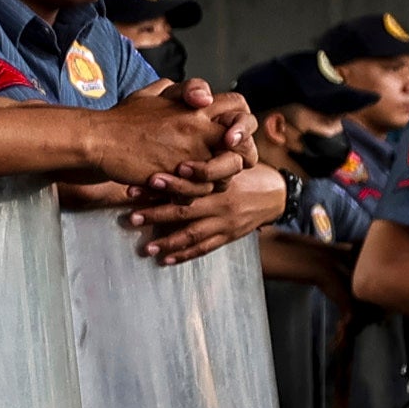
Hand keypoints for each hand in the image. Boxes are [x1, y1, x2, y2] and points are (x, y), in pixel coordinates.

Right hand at [87, 84, 246, 192]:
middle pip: (243, 145)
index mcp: (195, 107)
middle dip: (239, 158)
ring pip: (225, 173)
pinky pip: (200, 190)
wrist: (99, 140)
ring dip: (215, 181)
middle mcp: (199, 127)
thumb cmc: (121, 119)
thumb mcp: (150, 94)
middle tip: (225, 167)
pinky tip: (176, 190)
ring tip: (196, 182)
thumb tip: (193, 92)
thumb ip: (175, 90)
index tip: (231, 136)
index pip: (239, 107)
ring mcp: (190, 151)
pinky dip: (191, 194)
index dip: (242, 123)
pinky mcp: (177, 174)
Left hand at [127, 164, 283, 263]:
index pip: (191, 182)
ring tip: (146, 248)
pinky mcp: (229, 236)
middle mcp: (220, 202)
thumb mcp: (230, 159)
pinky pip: (206, 247)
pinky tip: (166, 259)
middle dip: (156, 214)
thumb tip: (171, 147)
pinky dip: (185, 254)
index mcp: (219, 181)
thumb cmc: (245, 172)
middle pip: (185, 210)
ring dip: (167, 241)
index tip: (147, 180)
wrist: (276, 193)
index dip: (169, 183)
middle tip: (132, 218)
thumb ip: (205, 158)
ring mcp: (224, 222)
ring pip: (193, 233)